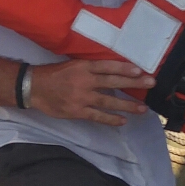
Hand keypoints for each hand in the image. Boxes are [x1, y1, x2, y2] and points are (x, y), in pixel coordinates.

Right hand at [28, 58, 155, 126]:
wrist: (34, 87)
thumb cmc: (53, 74)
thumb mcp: (72, 64)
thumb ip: (89, 68)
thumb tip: (111, 71)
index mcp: (83, 67)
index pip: (108, 66)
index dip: (125, 68)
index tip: (140, 70)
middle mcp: (85, 81)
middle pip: (113, 81)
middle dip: (134, 82)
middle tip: (151, 83)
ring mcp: (82, 97)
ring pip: (109, 100)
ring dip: (127, 105)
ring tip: (142, 108)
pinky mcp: (77, 111)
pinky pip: (97, 116)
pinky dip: (110, 119)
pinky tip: (122, 121)